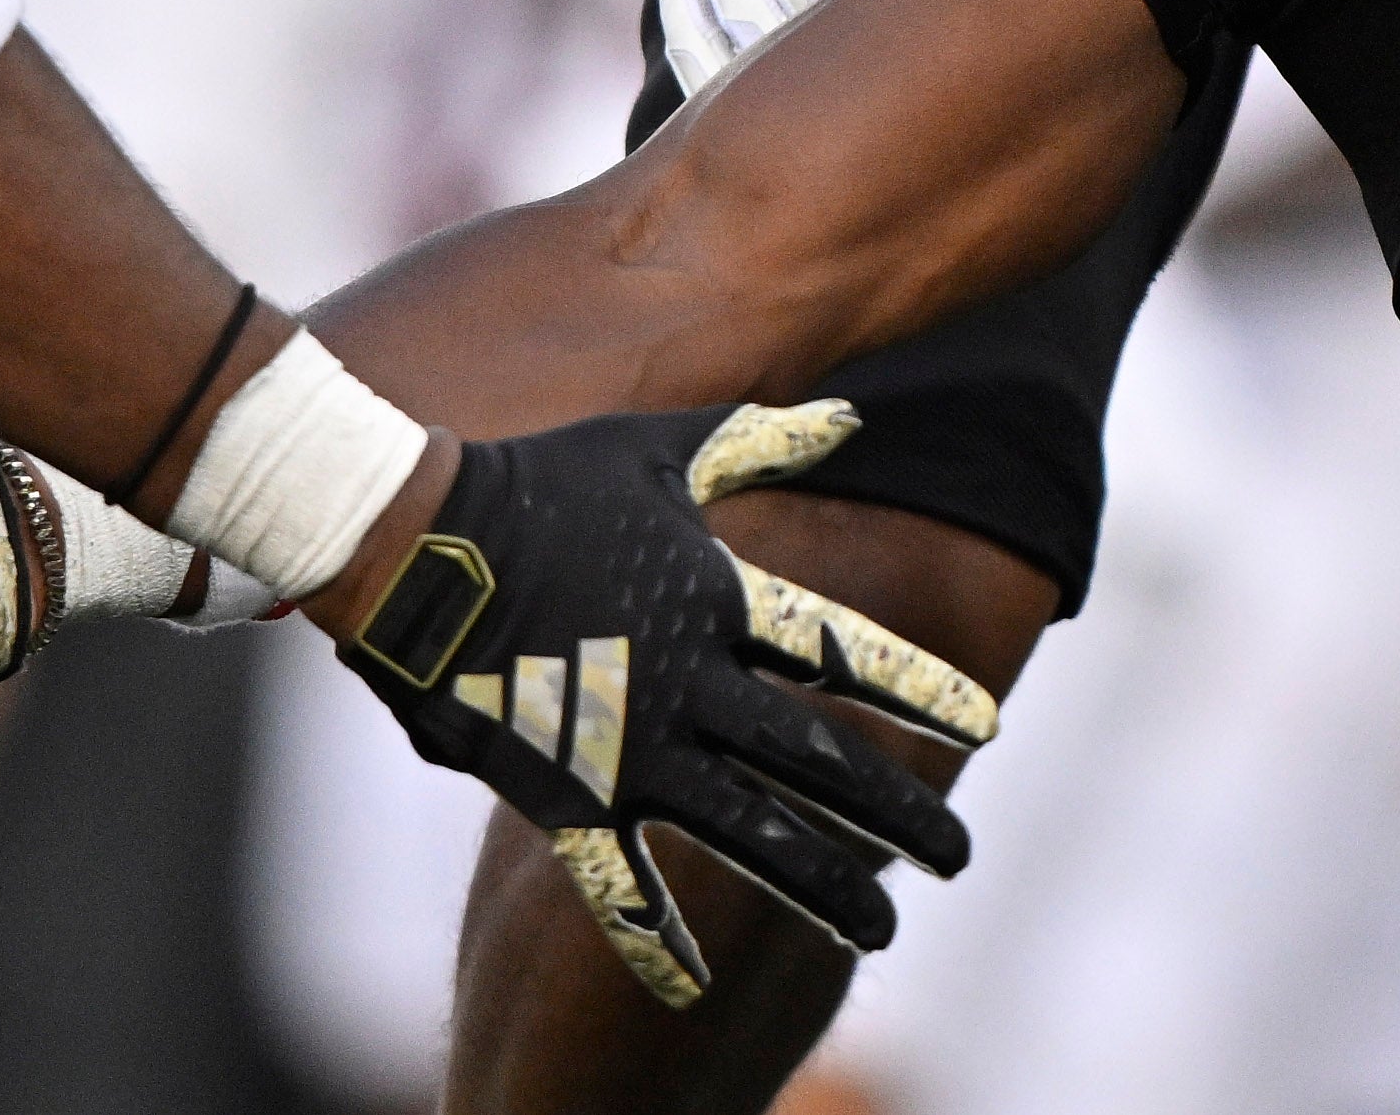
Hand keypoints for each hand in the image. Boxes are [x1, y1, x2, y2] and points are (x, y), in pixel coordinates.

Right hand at [338, 398, 994, 1003]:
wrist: (412, 540)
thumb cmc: (538, 483)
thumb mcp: (659, 449)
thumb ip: (759, 440)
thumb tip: (849, 415)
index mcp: (719, 602)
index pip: (841, 652)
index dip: (918, 690)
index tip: (987, 726)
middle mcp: (691, 686)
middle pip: (818, 761)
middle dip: (898, 812)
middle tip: (960, 857)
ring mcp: (628, 747)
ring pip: (747, 833)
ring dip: (820, 886)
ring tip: (880, 931)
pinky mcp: (561, 793)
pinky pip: (613, 881)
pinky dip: (653, 934)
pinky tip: (692, 985)